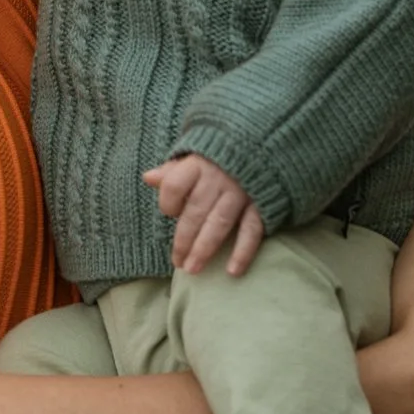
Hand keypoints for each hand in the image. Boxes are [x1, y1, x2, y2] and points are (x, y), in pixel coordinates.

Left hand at [145, 151, 267, 276]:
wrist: (265, 142)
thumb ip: (173, 170)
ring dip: (205, 248)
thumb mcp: (195, 155)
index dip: (168, 202)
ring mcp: (240, 191)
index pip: (174, 185)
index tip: (170, 212)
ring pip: (219, 223)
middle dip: (184, 240)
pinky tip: (233, 271)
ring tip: (193, 269)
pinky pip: (252, 229)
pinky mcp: (261, 202)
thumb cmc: (221, 154)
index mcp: (198, 165)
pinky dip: (243, 251)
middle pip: (195, 211)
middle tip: (178, 263)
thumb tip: (148, 178)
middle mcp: (218, 178)